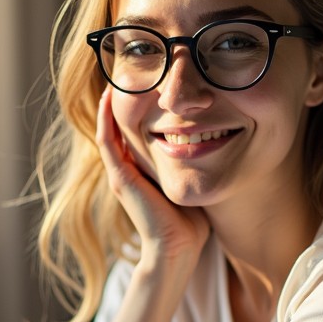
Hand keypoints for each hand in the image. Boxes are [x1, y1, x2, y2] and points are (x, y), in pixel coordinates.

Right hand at [96, 87, 209, 266]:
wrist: (177, 250)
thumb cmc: (190, 223)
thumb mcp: (191, 182)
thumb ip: (195, 165)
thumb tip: (216, 143)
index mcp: (141, 173)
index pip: (133, 133)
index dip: (134, 109)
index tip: (144, 84)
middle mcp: (126, 171)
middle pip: (117, 128)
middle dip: (120, 101)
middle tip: (125, 71)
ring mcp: (121, 175)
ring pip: (107, 130)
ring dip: (108, 104)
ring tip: (112, 76)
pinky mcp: (121, 179)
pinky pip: (107, 142)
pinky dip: (106, 120)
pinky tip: (108, 98)